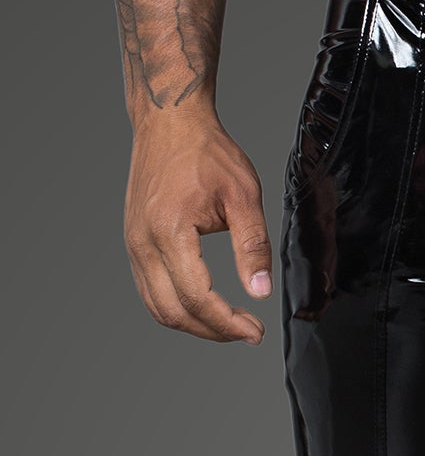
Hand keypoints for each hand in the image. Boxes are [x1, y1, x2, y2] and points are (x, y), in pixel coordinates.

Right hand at [124, 112, 271, 342]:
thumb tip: (260, 291)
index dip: (228, 323)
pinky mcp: (134, 243)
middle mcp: (143, 242)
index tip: (255, 332)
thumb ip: (253, 246)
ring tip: (230, 324)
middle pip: (173, 312)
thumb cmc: (206, 152)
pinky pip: (151, 291)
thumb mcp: (243, 195)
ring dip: (195, 325)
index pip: (197, 297)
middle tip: (248, 331)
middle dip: (213, 331)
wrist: (169, 123)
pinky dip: (178, 308)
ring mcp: (134, 244)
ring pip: (158, 308)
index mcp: (169, 230)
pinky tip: (206, 306)